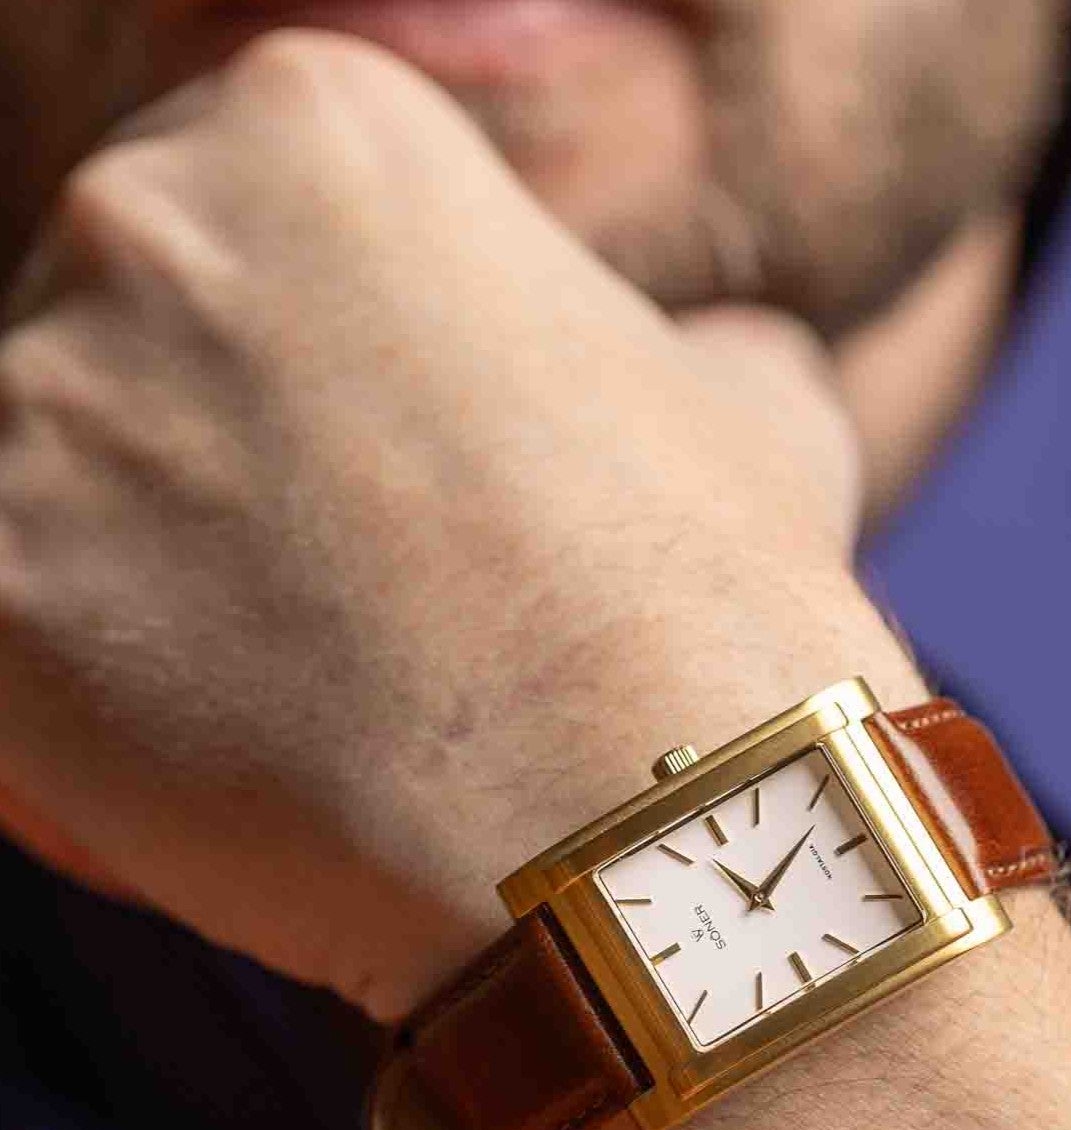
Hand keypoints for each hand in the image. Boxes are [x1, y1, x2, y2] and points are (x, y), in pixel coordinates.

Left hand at [0, 30, 925, 1017]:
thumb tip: (717, 369)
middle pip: (141, 344)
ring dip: (164, 598)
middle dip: (229, 464)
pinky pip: (20, 658)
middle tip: (358, 598)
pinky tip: (254, 780)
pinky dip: (105, 726)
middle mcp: (144, 224)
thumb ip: (689, 348)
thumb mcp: (756, 415)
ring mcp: (38, 413)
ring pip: (64, 505)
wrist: (650, 820)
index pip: (267, 233)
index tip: (406, 481)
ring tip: (324, 710)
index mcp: (322, 128)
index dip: (344, 374)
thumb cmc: (712, 604)